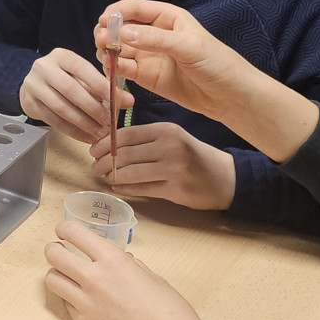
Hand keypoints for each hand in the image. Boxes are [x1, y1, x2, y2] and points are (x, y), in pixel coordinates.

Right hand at [19, 47, 130, 141]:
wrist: (35, 85)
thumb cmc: (65, 79)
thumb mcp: (82, 76)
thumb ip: (103, 87)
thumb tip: (128, 101)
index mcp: (61, 56)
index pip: (81, 68)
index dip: (99, 84)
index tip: (115, 101)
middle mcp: (44, 67)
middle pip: (70, 89)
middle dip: (92, 108)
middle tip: (108, 122)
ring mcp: (33, 85)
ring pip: (61, 107)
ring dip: (83, 123)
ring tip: (99, 132)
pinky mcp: (28, 103)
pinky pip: (53, 120)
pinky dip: (72, 131)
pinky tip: (86, 136)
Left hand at [45, 219, 222, 319]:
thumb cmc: (169, 310)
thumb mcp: (152, 277)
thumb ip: (130, 265)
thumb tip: (122, 260)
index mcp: (114, 261)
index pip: (75, 233)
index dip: (64, 228)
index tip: (63, 230)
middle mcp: (94, 279)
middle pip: (54, 255)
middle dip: (53, 249)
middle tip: (58, 252)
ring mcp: (86, 304)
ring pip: (52, 280)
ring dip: (57, 275)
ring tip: (67, 277)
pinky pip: (67, 305)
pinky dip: (72, 300)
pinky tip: (85, 302)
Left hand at [89, 119, 236, 209]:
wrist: (225, 178)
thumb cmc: (193, 156)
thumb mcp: (172, 139)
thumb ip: (145, 140)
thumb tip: (108, 144)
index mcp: (166, 130)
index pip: (125, 135)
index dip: (104, 144)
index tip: (93, 151)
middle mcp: (169, 146)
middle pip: (124, 154)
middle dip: (103, 163)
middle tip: (95, 168)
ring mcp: (174, 168)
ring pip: (130, 173)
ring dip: (112, 177)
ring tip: (106, 178)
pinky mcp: (176, 189)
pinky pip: (142, 189)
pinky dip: (125, 189)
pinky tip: (119, 188)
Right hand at [94, 0, 317, 164]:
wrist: (229, 96)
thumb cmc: (216, 62)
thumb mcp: (188, 46)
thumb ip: (155, 39)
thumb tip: (123, 33)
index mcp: (166, 17)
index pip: (134, 8)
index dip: (116, 12)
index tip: (104, 22)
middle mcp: (153, 33)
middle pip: (121, 27)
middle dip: (108, 32)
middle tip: (102, 42)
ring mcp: (147, 55)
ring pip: (118, 48)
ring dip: (107, 50)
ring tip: (105, 57)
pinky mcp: (145, 75)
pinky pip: (123, 68)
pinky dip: (113, 68)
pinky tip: (111, 71)